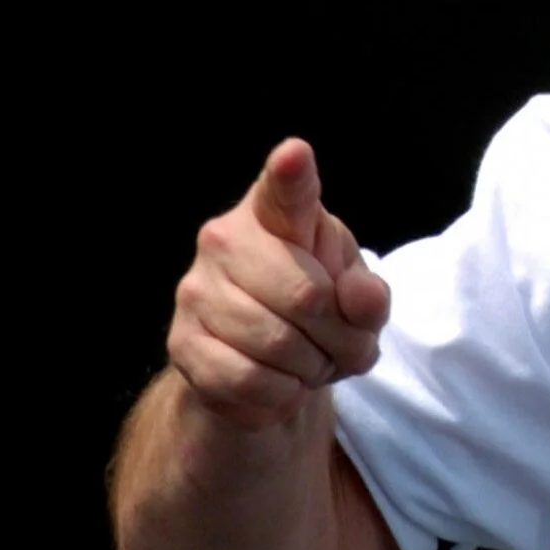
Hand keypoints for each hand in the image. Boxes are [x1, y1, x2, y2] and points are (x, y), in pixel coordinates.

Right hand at [167, 138, 392, 430]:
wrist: (265, 364)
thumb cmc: (318, 309)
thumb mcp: (357, 300)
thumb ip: (369, 297)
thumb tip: (359, 297)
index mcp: (276, 211)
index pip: (286, 189)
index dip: (291, 173)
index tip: (295, 154)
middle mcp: (224, 238)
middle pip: (305, 297)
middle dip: (340, 337)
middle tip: (342, 344)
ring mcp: (195, 290)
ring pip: (276, 345)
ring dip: (311, 369)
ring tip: (310, 362)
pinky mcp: (181, 343)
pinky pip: (247, 382)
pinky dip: (280, 395)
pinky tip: (279, 382)